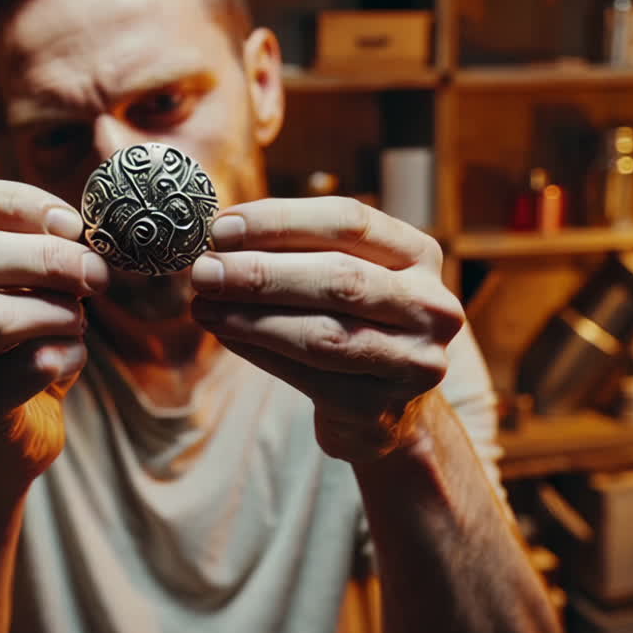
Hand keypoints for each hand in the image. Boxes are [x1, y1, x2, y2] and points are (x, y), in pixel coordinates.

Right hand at [0, 176, 109, 479]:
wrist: (1, 436)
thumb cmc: (17, 343)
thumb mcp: (18, 282)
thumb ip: (36, 243)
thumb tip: (74, 227)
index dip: (19, 202)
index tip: (72, 224)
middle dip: (46, 258)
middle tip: (96, 272)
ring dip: (55, 311)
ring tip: (77, 319)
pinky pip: (23, 368)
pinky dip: (65, 355)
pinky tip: (71, 356)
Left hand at [189, 197, 463, 462]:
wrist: (388, 411)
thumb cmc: (352, 324)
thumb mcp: (343, 276)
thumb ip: (295, 252)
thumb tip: (219, 239)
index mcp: (418, 254)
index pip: (349, 222)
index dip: (281, 221)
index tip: (222, 227)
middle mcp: (429, 306)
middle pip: (339, 278)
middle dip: (261, 272)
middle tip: (204, 269)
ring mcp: (413, 362)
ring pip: (323, 334)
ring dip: (252, 317)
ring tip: (203, 305)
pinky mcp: (380, 409)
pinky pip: (309, 376)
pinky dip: (258, 352)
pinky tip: (225, 334)